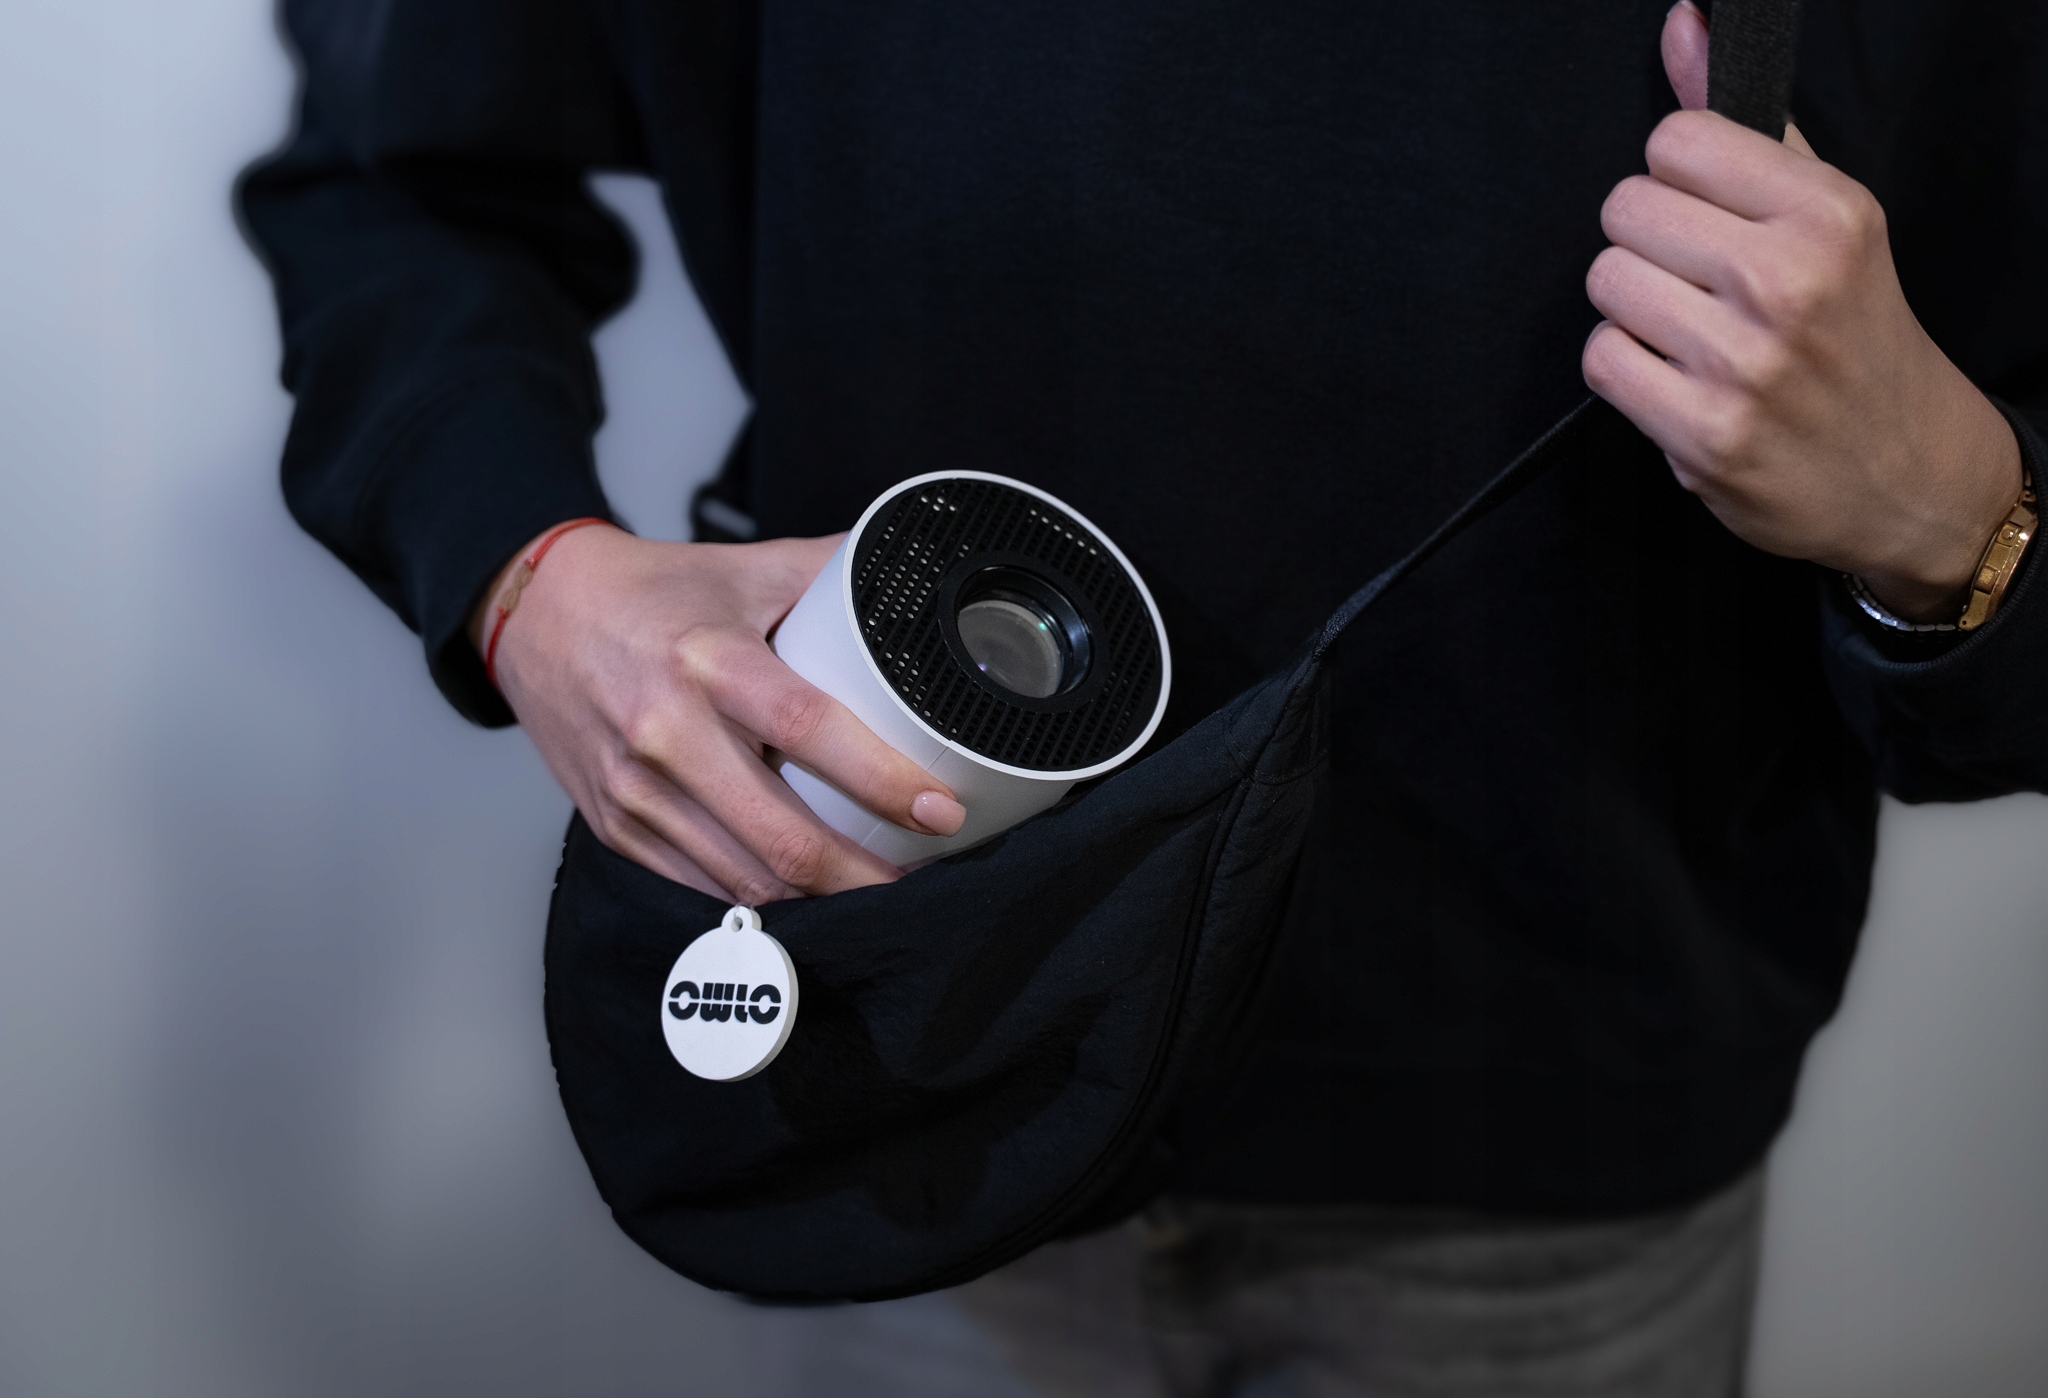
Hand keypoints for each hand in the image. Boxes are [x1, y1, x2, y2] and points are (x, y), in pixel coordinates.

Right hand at [474, 525, 966, 901]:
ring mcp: (636, 791)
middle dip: (862, 875)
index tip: (939, 810)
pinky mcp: (616, 828)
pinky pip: (703, 886)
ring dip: (819, 897)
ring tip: (874, 888)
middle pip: (780, 838)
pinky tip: (804, 891)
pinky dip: (761, 899)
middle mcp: (667, 733)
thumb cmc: (648, 593)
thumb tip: (914, 573)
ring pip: (746, 879)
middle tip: (918, 877)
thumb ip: (833, 572)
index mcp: (708, 661)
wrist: (536, 613)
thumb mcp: (746, 568)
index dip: (883, 781)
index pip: (809, 730)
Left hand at [1583, 0, 2021, 621]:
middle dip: (1647, 244)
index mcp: (1826, 212)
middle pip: (1624, 211)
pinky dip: (1625, 369)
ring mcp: (1744, 363)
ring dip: (1632, 309)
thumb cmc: (1853, 332)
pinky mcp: (1703, 434)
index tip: (1703, 215)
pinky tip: (1674, 379)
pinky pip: (1602, 361)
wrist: (1902, 470)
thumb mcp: (1823, 214)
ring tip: (1687, 332)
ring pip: (1606, 284)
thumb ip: (1740, 125)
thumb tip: (1682, 26)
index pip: (1672, 143)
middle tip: (1695, 282)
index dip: (1673, 179)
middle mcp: (1787, 282)